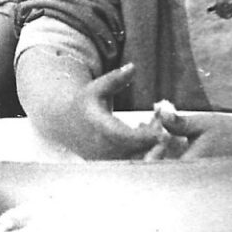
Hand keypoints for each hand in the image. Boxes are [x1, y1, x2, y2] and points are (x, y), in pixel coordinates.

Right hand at [30, 64, 163, 160]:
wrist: (66, 122)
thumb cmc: (85, 102)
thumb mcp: (97, 87)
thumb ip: (115, 79)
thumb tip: (132, 67)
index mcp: (98, 127)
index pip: (125, 137)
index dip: (145, 137)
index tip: (164, 133)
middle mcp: (101, 147)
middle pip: (134, 152)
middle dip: (154, 143)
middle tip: (165, 129)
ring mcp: (105, 158)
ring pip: (135, 159)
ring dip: (151, 148)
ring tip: (154, 126)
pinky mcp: (109, 164)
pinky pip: (132, 162)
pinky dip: (145, 152)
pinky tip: (146, 133)